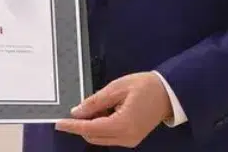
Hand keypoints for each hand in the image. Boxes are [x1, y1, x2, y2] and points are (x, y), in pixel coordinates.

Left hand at [54, 72, 170, 147]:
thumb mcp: (117, 88)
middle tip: (79, 107)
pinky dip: (102, 126)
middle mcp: (126, 137)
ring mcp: (130, 141)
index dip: (72, 126)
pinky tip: (106, 111)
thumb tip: (76, 112)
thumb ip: (95, 101)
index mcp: (123, 124)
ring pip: (100, 138)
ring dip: (92, 125)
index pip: (90, 129)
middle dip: (82, 125)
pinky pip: (110, 136)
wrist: (169, 93)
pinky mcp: (132, 139)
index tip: (58, 123)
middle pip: (93, 137)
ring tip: (99, 105)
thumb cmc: (145, 86)